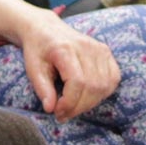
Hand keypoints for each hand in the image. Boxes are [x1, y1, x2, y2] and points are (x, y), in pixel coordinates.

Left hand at [0, 0, 120, 119]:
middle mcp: (86, 47)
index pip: (77, 82)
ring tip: (74, 107)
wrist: (46, 29)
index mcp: (65, 49)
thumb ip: (42, 89)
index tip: (57, 112)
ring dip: (90, 103)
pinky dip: (103, 93)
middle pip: (92, 86)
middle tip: (64, 114)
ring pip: (104, 86)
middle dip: (79, 107)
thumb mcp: (33, 68)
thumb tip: (50, 109)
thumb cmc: (38, 50)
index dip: (70, 103)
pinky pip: (113, 79)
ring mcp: (99, 48)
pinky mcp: (106, 52)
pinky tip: (88, 97)